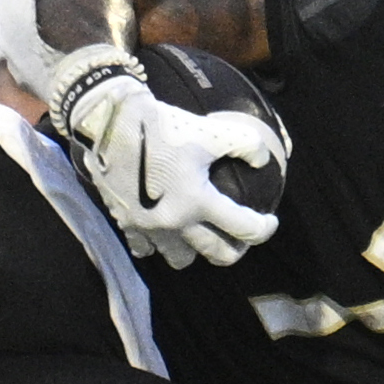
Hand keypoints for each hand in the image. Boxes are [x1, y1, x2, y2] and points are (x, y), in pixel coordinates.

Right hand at [48, 46, 281, 268]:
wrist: (113, 124)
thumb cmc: (165, 126)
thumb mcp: (213, 131)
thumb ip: (247, 145)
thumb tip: (263, 161)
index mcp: (199, 201)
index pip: (245, 228)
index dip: (264, 229)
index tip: (269, 222)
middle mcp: (176, 222)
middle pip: (217, 254)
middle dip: (235, 250)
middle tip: (239, 239)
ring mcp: (148, 227)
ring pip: (180, 259)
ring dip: (195, 252)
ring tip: (199, 237)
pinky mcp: (126, 223)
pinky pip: (145, 250)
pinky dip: (158, 246)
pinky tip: (163, 232)